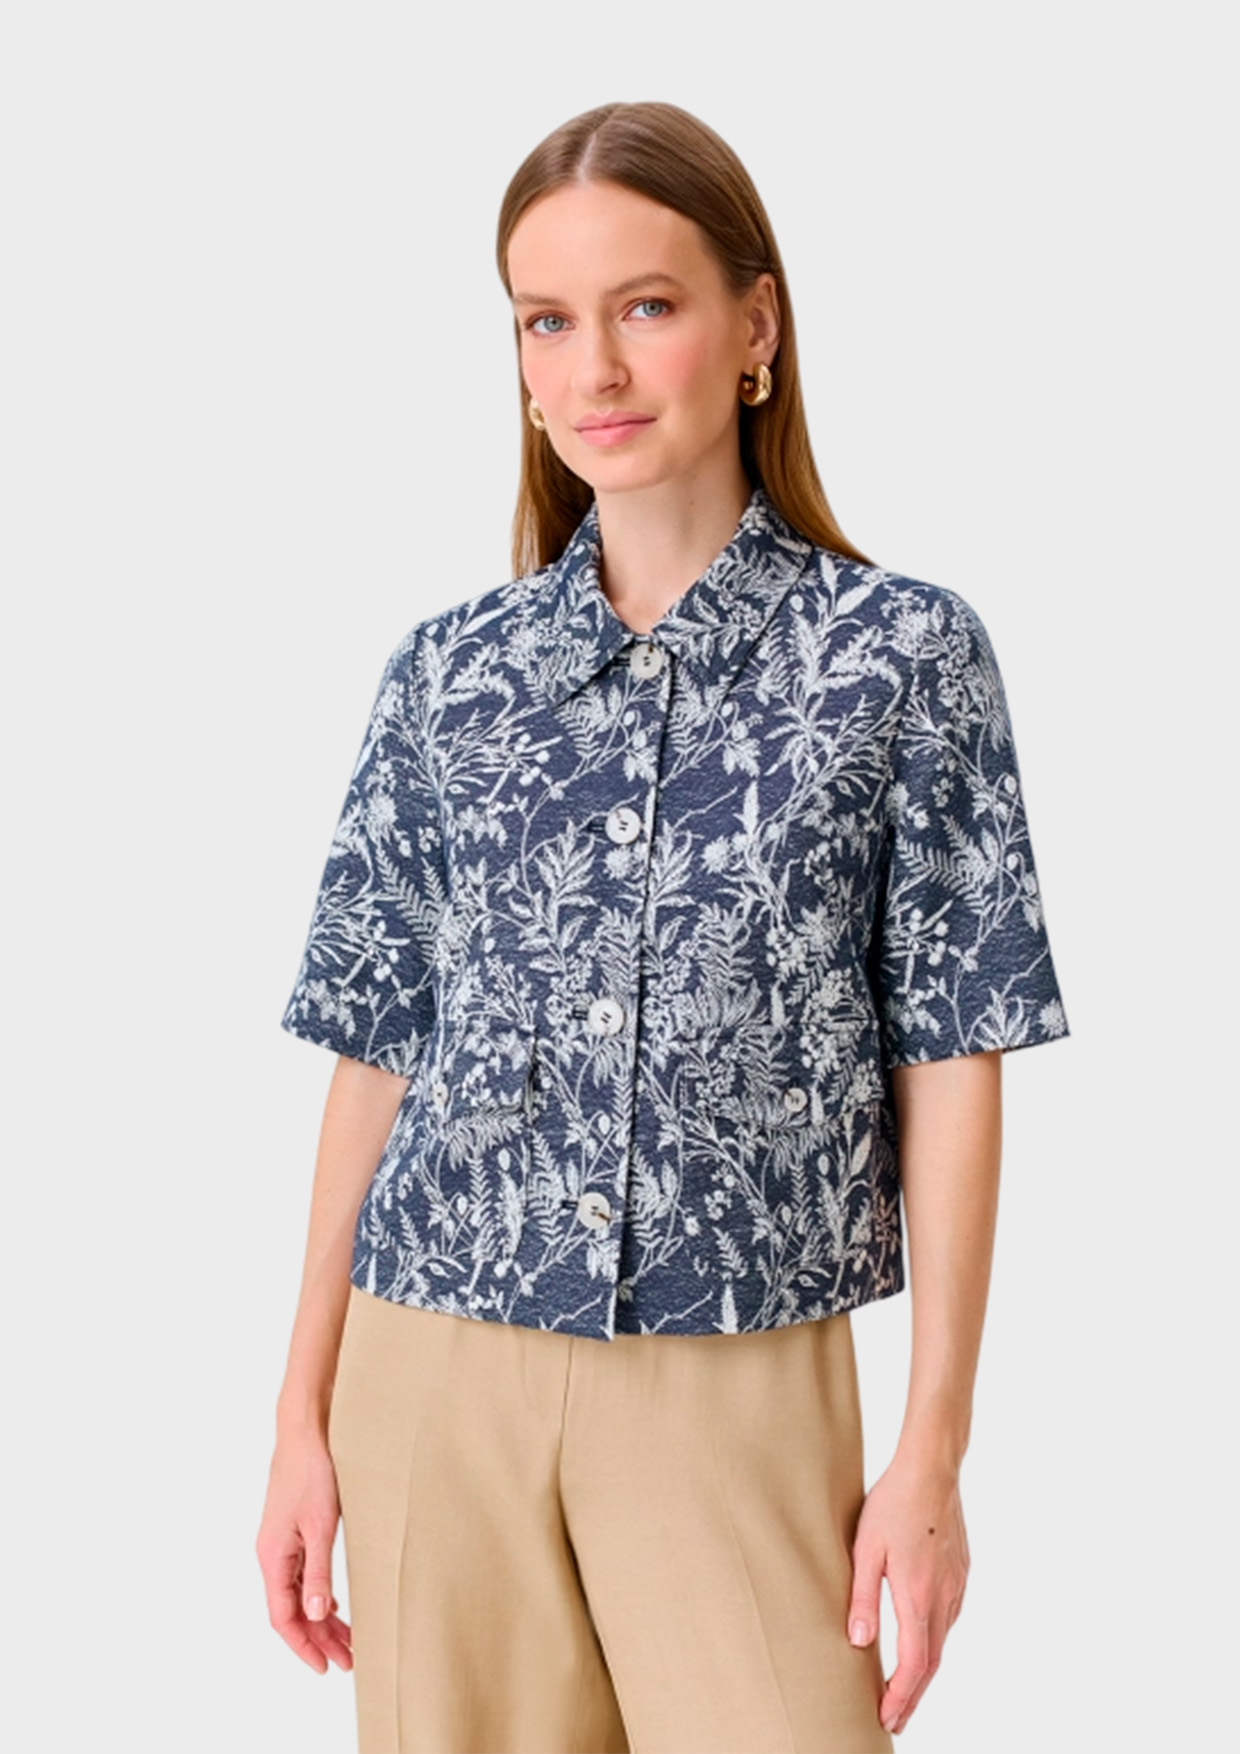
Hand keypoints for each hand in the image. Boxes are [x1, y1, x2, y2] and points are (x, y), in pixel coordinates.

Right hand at [256, 1428, 353, 1674]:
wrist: (306, 1430)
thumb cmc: (313, 1471)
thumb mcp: (321, 1525)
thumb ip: (319, 1572)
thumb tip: (317, 1615)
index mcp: (272, 1557)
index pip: (283, 1617)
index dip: (303, 1645)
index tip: (325, 1668)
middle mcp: (272, 1554)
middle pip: (292, 1610)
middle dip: (319, 1638)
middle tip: (349, 1660)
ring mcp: (282, 1542)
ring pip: (300, 1593)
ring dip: (323, 1618)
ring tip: (350, 1640)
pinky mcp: (294, 1529)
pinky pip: (303, 1575)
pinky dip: (320, 1594)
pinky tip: (337, 1605)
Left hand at [846, 1457, 969, 1735]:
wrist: (931, 1469)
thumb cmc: (893, 1504)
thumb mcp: (866, 1549)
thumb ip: (863, 1598)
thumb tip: (857, 1642)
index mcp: (918, 1596)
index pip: (915, 1664)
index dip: (902, 1696)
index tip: (888, 1718)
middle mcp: (944, 1598)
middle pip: (932, 1662)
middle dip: (912, 1695)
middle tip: (895, 1719)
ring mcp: (957, 1586)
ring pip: (942, 1641)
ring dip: (924, 1670)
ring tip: (903, 1689)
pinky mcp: (961, 1573)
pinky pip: (948, 1618)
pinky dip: (934, 1642)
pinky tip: (921, 1642)